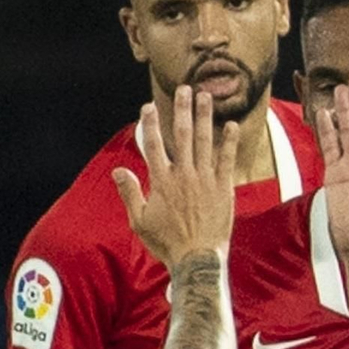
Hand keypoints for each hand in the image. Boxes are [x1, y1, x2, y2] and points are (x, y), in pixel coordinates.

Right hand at [114, 85, 239, 267]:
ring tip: (206, 96)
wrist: (197, 259)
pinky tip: (231, 124)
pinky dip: (228, 142)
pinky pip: (226, 159)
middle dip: (181, 110)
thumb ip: (130, 193)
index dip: (149, 124)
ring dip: (204, 117)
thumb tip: (118, 171)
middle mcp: (183, 175)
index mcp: (161, 181)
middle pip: (181, 135)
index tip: (148, 107)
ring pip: (203, 141)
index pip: (153, 145)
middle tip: (184, 89)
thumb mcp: (140, 221)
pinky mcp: (223, 188)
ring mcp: (205, 180)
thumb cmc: (167, 243)